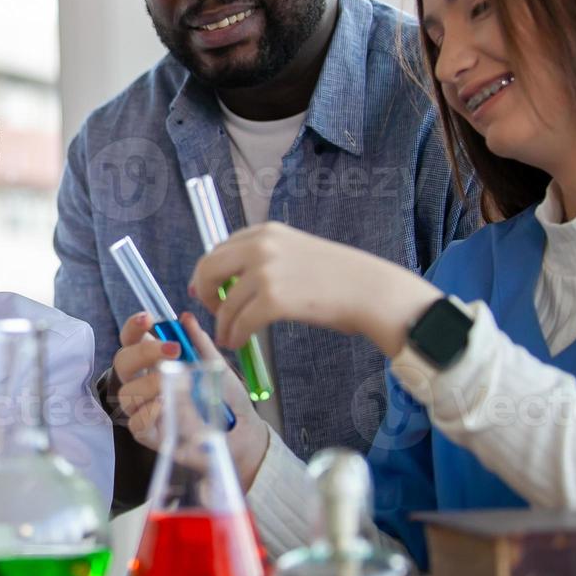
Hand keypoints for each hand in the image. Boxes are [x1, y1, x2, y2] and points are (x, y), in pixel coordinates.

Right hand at [111, 311, 269, 489]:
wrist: (243, 434)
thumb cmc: (226, 398)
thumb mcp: (216, 366)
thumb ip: (200, 343)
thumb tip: (186, 318)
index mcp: (155, 363)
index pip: (131, 341)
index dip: (133, 328)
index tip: (148, 318)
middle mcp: (144, 385)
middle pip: (122, 363)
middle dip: (143, 351)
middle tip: (173, 349)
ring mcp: (145, 411)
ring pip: (126, 394)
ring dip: (149, 383)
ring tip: (175, 381)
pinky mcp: (151, 436)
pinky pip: (136, 424)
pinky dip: (148, 413)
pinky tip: (165, 405)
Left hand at [189, 221, 438, 358]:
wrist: (372, 291)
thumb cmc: (341, 277)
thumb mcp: (296, 253)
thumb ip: (264, 260)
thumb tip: (229, 283)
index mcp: (267, 232)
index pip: (220, 248)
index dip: (208, 272)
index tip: (206, 289)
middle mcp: (261, 246)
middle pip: (208, 268)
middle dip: (203, 293)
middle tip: (213, 312)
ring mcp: (266, 272)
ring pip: (224, 303)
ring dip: (223, 324)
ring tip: (228, 337)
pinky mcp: (273, 300)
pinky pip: (240, 322)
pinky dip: (234, 336)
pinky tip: (238, 343)